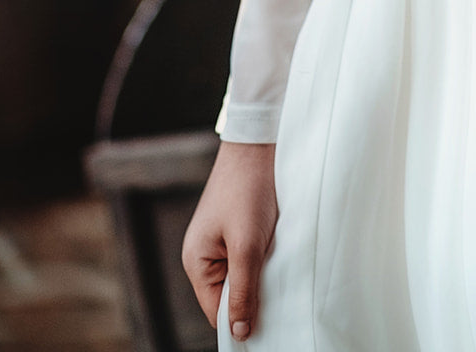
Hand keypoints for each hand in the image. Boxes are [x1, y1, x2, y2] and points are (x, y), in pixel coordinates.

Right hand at [182, 140, 277, 341]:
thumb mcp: (247, 245)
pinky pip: (248, 259)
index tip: (270, 324)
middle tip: (280, 294)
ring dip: (261, 277)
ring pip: (242, 278)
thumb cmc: (248, 189)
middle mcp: (203, 255)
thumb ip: (243, 290)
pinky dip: (263, 260)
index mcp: (196, 261)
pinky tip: (278, 253)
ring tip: (278, 267)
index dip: (241, 321)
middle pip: (229, 297)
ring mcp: (219, 242)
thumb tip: (240, 333)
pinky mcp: (235, 230)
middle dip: (253, 297)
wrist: (258, 143)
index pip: (217, 312)